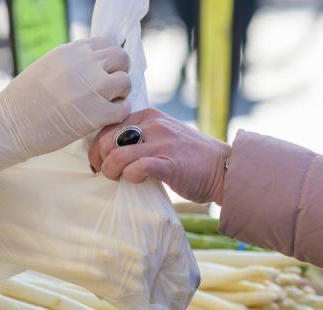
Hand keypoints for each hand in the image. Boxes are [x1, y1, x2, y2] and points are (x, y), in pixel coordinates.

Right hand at [0, 38, 130, 170]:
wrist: (11, 124)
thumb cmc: (25, 99)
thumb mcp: (48, 65)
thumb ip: (73, 61)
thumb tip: (97, 64)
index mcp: (72, 51)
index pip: (107, 44)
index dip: (109, 60)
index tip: (103, 72)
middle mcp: (85, 64)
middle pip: (121, 59)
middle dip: (118, 72)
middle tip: (109, 89)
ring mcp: (93, 88)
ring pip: (126, 82)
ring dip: (119, 94)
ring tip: (105, 104)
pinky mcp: (98, 113)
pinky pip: (123, 108)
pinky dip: (118, 114)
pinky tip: (105, 118)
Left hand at [87, 108, 231, 203]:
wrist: (225, 168)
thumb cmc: (192, 157)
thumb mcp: (164, 135)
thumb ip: (141, 137)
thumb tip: (111, 151)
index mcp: (149, 116)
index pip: (109, 125)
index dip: (97, 146)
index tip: (97, 162)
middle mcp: (154, 125)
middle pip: (109, 140)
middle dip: (101, 160)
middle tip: (105, 173)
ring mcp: (163, 143)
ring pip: (118, 155)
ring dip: (111, 171)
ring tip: (117, 180)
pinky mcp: (171, 163)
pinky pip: (138, 168)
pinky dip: (130, 177)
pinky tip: (136, 180)